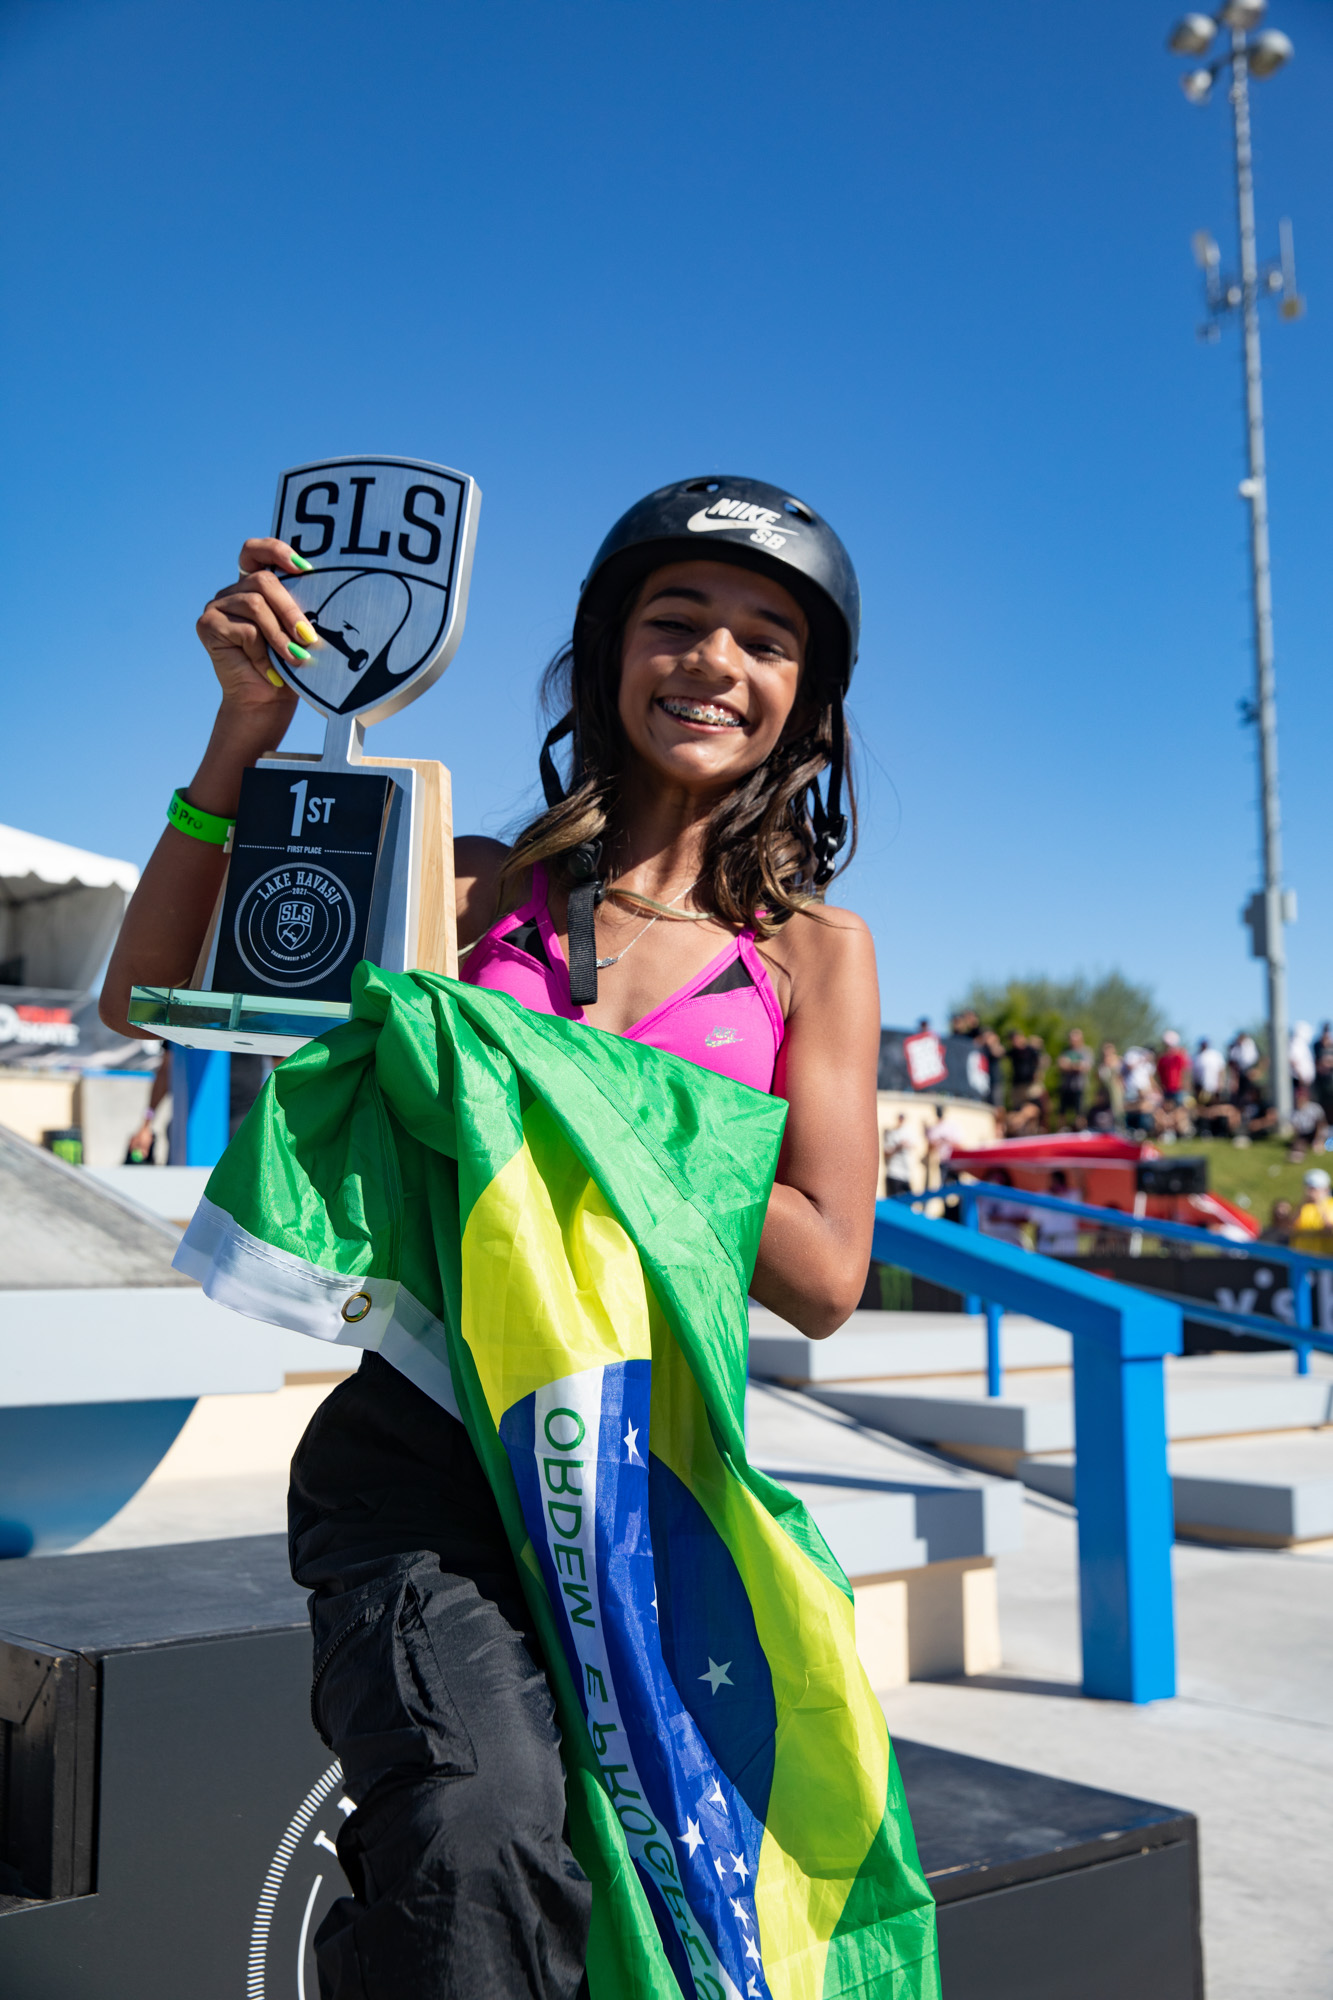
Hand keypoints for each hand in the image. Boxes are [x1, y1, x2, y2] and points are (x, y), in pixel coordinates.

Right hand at [196, 539, 318, 720]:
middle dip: (290, 609)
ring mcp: (218, 605)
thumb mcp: (297, 632)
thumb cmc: (287, 665)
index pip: (255, 550)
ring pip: (255, 605)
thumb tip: (322, 590)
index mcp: (254, 585)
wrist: (265, 700)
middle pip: (263, 580)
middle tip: (308, 637)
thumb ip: (301, 608)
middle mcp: (233, 590)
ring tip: (295, 657)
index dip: (276, 550)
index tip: (304, 567)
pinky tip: (270, 670)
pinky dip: (262, 652)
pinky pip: (244, 630)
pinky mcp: (207, 625)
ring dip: (280, 635)